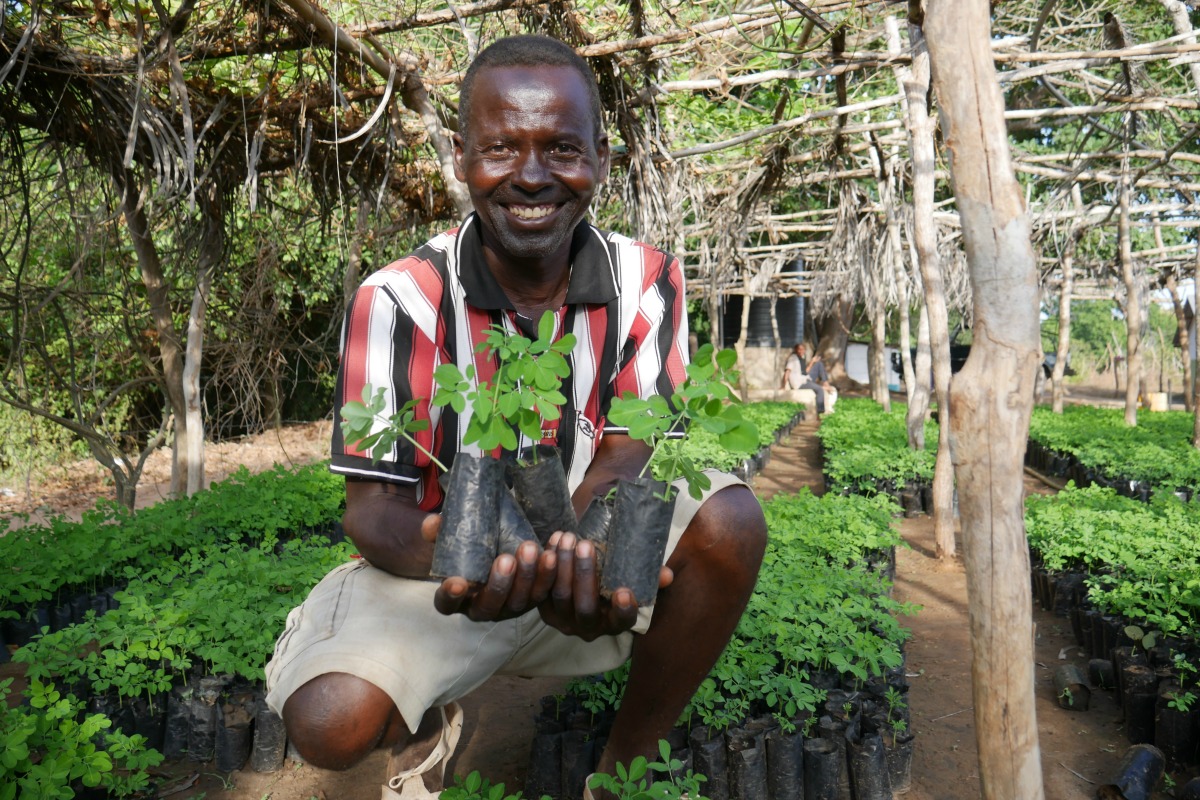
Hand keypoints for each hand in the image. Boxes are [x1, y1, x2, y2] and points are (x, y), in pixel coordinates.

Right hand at [427, 516, 556, 621]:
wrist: (495, 546)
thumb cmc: (469, 547)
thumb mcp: (451, 539)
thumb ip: (439, 531)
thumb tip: (432, 523)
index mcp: (456, 597)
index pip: (447, 604)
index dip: (450, 597)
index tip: (457, 582)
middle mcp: (482, 608)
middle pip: (490, 606)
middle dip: (500, 584)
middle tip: (506, 559)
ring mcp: (509, 607)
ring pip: (520, 601)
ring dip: (528, 577)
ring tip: (530, 550)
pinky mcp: (532, 599)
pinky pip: (543, 591)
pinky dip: (549, 574)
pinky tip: (551, 553)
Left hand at [537, 531, 672, 641]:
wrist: (578, 583)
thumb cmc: (610, 581)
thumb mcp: (631, 580)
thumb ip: (648, 577)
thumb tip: (666, 575)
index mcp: (613, 623)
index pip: (621, 623)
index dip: (623, 611)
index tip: (624, 591)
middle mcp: (589, 628)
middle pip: (585, 607)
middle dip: (585, 574)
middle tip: (586, 544)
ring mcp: (564, 620)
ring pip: (561, 596)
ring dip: (563, 565)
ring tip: (568, 538)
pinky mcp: (544, 609)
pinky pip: (543, 588)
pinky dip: (546, 565)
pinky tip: (552, 542)